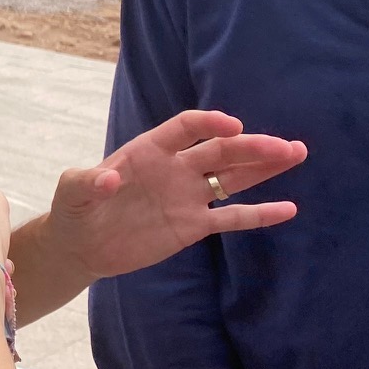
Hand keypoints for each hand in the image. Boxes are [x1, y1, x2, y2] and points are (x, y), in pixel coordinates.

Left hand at [44, 110, 302, 281]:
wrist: (81, 245)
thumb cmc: (74, 209)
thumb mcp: (72, 192)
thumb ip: (88, 181)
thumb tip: (108, 178)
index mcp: (148, 150)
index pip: (186, 128)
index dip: (209, 123)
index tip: (233, 126)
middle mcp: (175, 168)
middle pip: (220, 151)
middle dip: (252, 147)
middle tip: (286, 146)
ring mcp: (187, 196)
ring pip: (233, 177)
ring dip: (264, 167)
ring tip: (296, 153)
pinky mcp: (193, 226)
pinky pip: (231, 217)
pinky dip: (259, 214)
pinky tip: (288, 208)